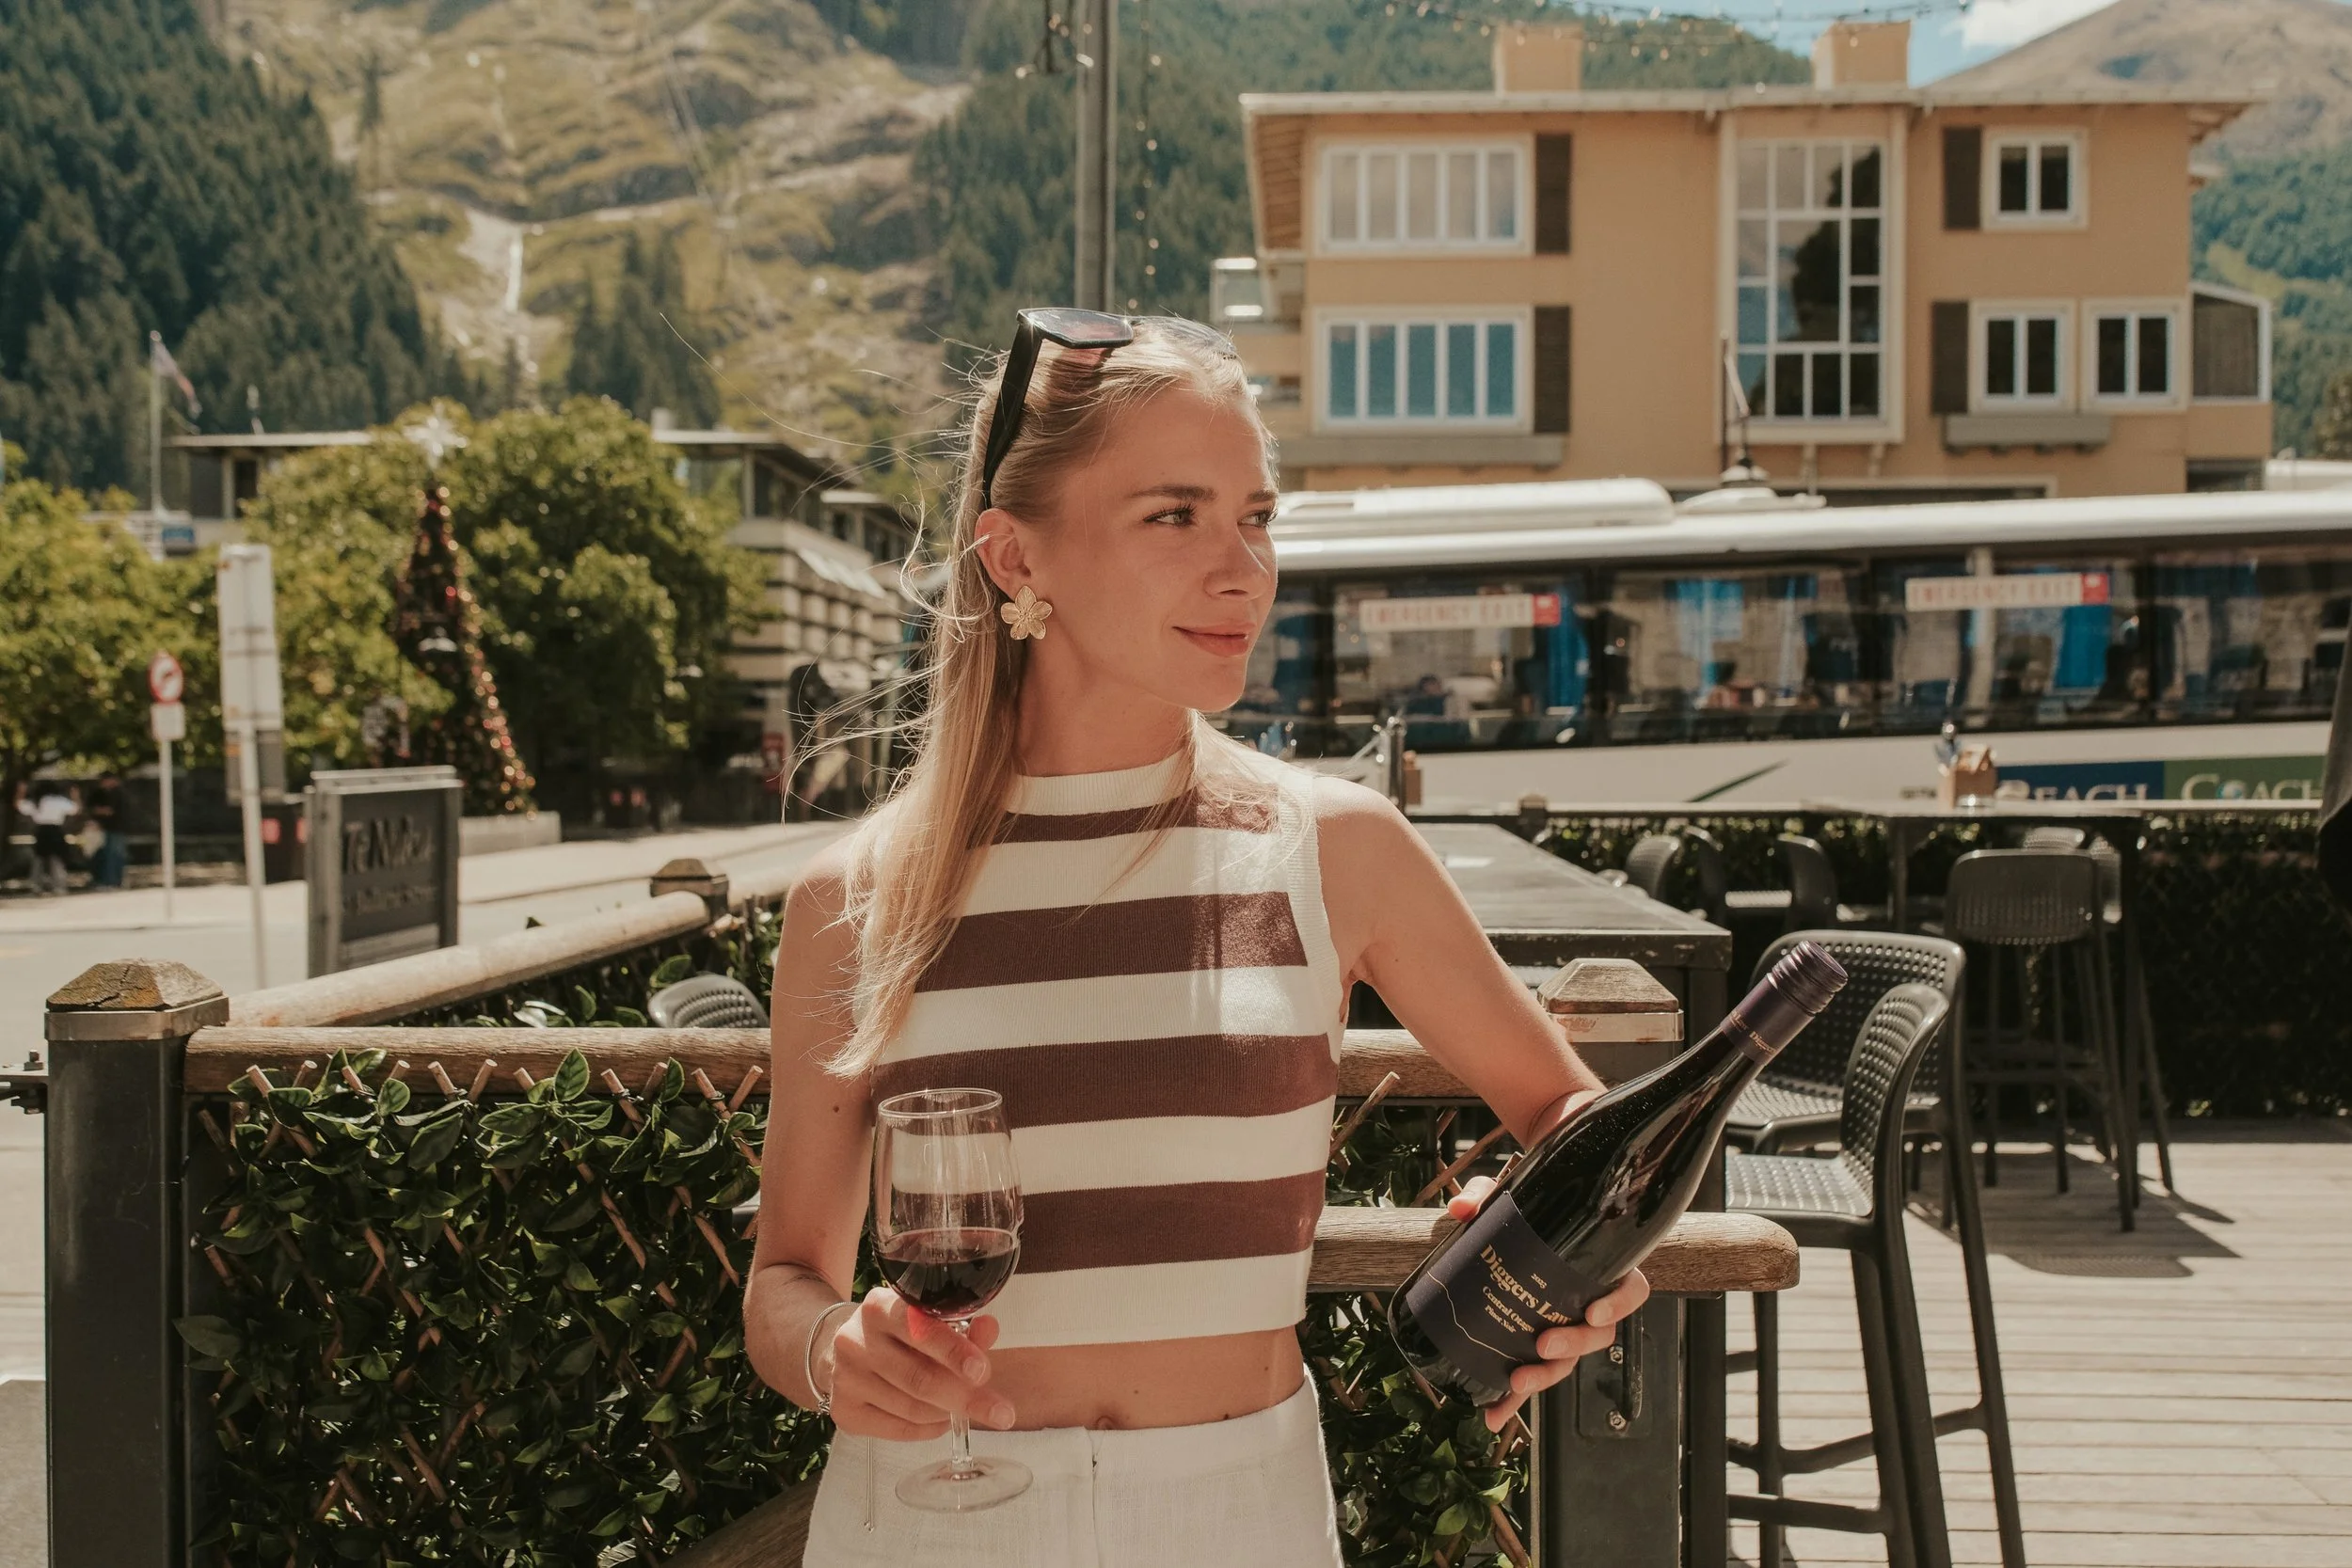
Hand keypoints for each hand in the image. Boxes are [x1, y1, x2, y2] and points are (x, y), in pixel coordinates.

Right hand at [823, 1287, 1014, 1440]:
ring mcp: (845, 1378)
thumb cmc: (898, 1334)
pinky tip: (939, 1421)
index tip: (982, 1371)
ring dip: (947, 1412)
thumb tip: (989, 1330)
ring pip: (912, 1408)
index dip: (953, 1352)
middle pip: (919, 1378)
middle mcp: (855, 1340)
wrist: (847, 1349)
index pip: (919, 1330)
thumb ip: (962, 1326)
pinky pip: (898, 1429)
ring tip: (962, 1407)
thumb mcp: (926, 1319)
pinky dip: (929, 1429)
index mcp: (880, 1307)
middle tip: (1001, 1412)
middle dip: (966, 1397)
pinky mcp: (843, 1410)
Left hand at [1446, 1175, 1652, 1432]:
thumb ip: (1486, 1197)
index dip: (1619, 1304)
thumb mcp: (1506, 1199)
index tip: (1593, 1313)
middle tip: (1543, 1344)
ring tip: (1517, 1380)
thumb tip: (1461, 1210)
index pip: (1630, 1289)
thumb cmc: (1522, 1214)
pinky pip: (1531, 1377)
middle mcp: (1586, 1303)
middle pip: (1599, 1335)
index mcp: (1597, 1267)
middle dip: (1574, 1346)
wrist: (1505, 1233)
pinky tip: (1493, 1415)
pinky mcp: (1533, 1347)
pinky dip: (1512, 1399)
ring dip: (1545, 1377)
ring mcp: (1562, 1328)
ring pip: (1569, 1360)